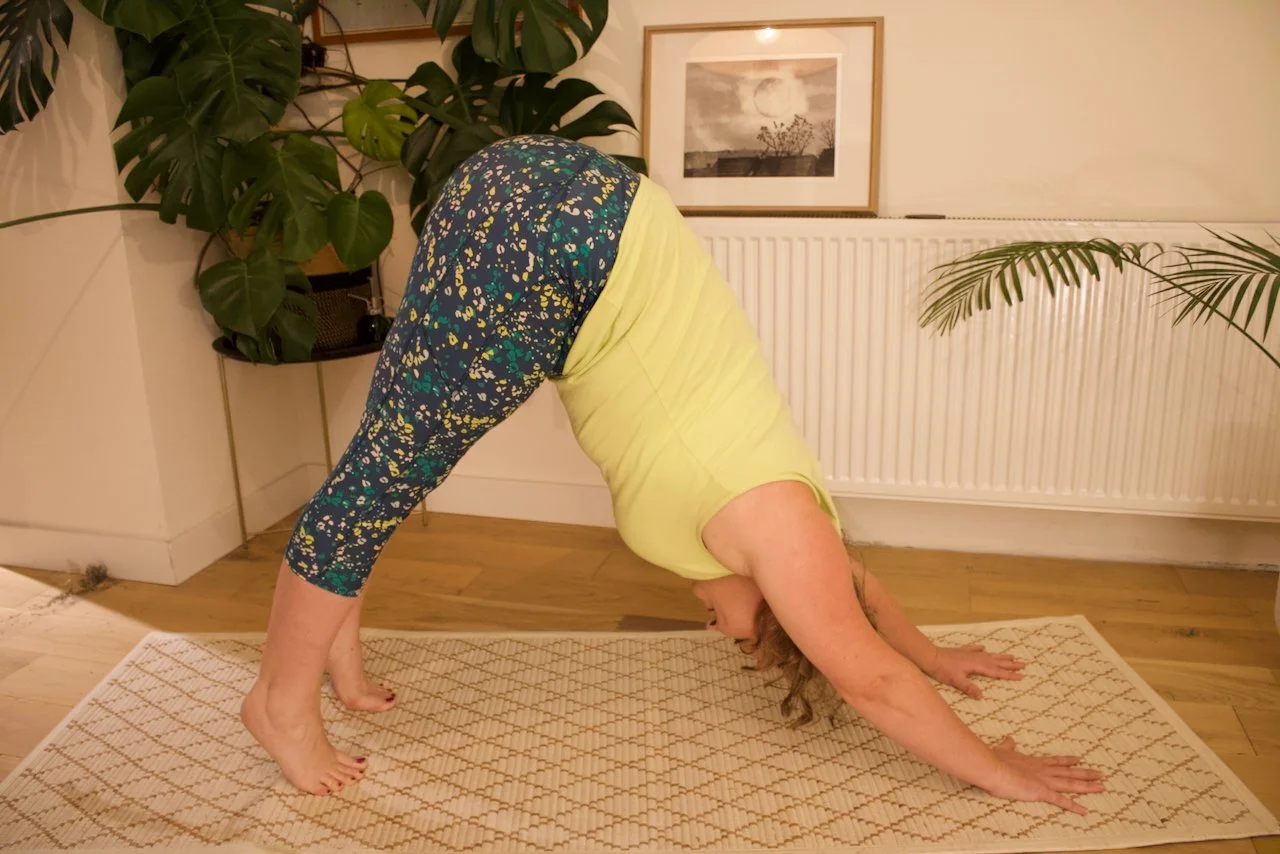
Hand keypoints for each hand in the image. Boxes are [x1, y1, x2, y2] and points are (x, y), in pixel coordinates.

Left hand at [926, 644, 1024, 698]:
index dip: (1009, 675)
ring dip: (1000, 657)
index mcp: (977, 666)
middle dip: (1010, 665)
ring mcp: (969, 654)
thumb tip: (981, 696)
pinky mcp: (961, 652)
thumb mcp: (957, 681)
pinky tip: (984, 647)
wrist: (931, 657)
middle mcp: (976, 659)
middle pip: (996, 662)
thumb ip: (969, 688)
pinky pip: (974, 649)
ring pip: (988, 655)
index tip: (1022, 676)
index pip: (996, 672)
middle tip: (1023, 664)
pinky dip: (980, 649)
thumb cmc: (943, 670)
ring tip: (1011, 656)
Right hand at [985, 736, 1105, 814]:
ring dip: (1087, 786)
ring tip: (1102, 787)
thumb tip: (1009, 738)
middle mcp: (1043, 770)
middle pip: (1069, 772)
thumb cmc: (995, 760)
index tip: (1079, 759)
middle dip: (1086, 773)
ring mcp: (1044, 781)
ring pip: (1070, 783)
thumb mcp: (1003, 750)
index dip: (1068, 761)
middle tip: (1101, 774)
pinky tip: (1085, 811)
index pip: (1056, 761)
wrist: (993, 768)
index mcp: (1034, 762)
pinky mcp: (1041, 792)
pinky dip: (1073, 806)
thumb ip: (1008, 745)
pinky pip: (1061, 801)